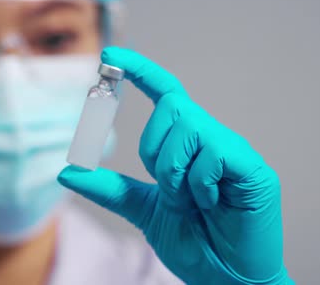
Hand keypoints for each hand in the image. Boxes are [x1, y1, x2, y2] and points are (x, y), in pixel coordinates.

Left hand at [58, 47, 292, 283]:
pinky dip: (199, 183)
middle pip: (171, 107)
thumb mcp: (145, 210)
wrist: (224, 280)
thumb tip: (67, 172)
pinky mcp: (252, 169)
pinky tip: (210, 204)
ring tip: (191, 200)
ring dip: (174, 171)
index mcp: (187, 146)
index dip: (139, 71)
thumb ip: (111, 189)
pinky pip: (213, 152)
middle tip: (170, 189)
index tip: (109, 56)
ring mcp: (232, 152)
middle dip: (155, 150)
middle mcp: (210, 139)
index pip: (165, 93)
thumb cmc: (194, 242)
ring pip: (188, 125)